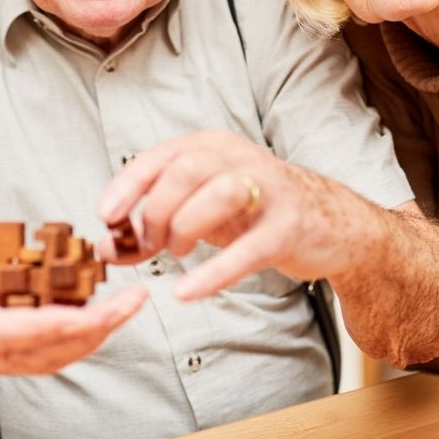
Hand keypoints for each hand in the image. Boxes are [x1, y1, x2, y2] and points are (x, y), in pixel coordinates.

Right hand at [0, 223, 146, 378]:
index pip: (12, 334)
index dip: (56, 325)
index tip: (95, 312)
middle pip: (46, 351)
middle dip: (94, 328)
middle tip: (132, 300)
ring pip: (57, 356)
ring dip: (98, 333)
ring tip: (130, 303)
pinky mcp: (15, 356)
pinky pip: (56, 350)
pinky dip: (86, 333)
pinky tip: (110, 310)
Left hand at [97, 130, 372, 299]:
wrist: (332, 223)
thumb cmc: (253, 212)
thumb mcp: (199, 212)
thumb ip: (152, 228)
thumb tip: (106, 248)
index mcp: (210, 147)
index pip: (159, 157)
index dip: (127, 186)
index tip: (106, 216)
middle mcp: (238, 157)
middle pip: (183, 172)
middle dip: (157, 212)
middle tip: (152, 243)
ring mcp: (268, 189)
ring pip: (216, 194)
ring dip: (185, 227)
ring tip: (177, 252)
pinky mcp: (289, 226)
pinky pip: (247, 249)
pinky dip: (213, 272)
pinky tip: (186, 291)